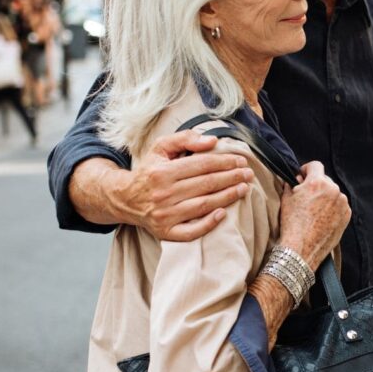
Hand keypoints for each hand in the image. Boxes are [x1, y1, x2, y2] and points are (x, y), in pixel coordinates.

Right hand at [117, 130, 254, 241]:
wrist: (124, 198)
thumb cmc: (149, 171)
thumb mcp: (160, 148)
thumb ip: (185, 139)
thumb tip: (211, 141)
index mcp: (162, 172)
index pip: (202, 165)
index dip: (225, 162)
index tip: (241, 160)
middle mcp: (163, 194)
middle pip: (206, 184)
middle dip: (232, 178)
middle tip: (249, 174)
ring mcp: (164, 215)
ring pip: (203, 205)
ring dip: (227, 197)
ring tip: (244, 189)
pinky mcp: (165, 232)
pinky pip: (190, 231)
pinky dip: (208, 224)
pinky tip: (223, 214)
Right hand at [279, 162, 350, 267]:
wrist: (301, 249)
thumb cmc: (292, 224)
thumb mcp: (286, 199)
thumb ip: (292, 184)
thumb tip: (296, 180)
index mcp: (318, 182)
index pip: (315, 165)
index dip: (307, 169)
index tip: (302, 176)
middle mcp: (333, 190)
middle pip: (325, 180)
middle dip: (316, 185)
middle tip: (306, 197)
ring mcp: (342, 203)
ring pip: (333, 193)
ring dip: (325, 197)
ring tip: (313, 211)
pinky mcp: (347, 215)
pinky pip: (339, 206)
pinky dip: (332, 208)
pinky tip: (321, 218)